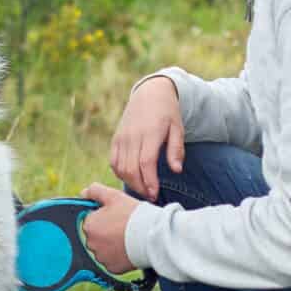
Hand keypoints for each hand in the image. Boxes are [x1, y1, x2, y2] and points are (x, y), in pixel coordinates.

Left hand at [79, 183, 136, 274]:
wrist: (151, 235)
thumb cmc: (132, 214)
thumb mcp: (113, 196)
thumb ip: (95, 191)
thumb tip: (83, 194)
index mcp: (89, 225)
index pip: (92, 219)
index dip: (104, 216)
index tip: (117, 216)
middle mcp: (91, 243)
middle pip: (97, 235)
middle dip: (107, 231)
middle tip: (123, 226)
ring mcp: (101, 257)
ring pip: (104, 249)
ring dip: (112, 245)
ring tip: (128, 237)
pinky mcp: (112, 268)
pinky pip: (112, 261)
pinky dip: (119, 256)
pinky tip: (129, 248)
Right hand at [109, 77, 184, 199]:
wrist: (149, 94)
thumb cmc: (167, 113)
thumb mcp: (178, 128)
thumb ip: (176, 150)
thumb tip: (176, 170)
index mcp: (150, 132)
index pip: (146, 162)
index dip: (149, 181)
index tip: (155, 193)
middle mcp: (132, 136)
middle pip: (130, 168)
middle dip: (140, 187)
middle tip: (151, 196)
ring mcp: (121, 137)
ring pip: (120, 167)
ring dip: (130, 182)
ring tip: (143, 189)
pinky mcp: (115, 139)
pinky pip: (113, 161)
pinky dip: (120, 173)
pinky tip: (132, 178)